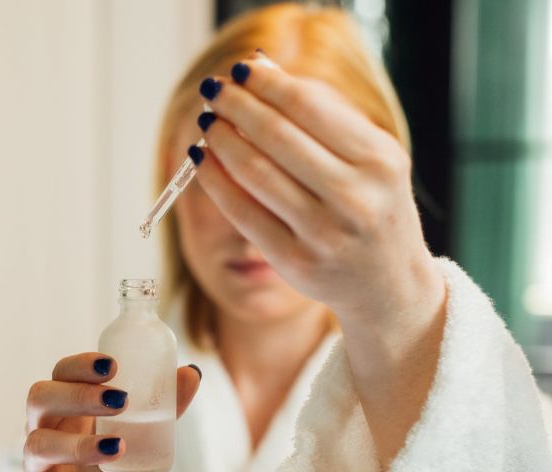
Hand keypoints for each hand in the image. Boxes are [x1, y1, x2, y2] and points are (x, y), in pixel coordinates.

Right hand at [23, 353, 200, 471]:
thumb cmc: (127, 471)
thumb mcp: (151, 439)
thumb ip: (167, 407)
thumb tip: (192, 372)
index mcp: (68, 407)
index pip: (61, 373)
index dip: (80, 365)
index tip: (113, 365)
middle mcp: (45, 430)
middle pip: (40, 399)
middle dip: (77, 395)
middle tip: (120, 400)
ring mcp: (37, 468)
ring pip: (37, 445)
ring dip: (78, 443)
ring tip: (117, 447)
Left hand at [190, 52, 442, 326]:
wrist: (388, 284)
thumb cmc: (373, 205)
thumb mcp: (369, 157)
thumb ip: (324, 112)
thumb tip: (261, 68)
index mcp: (380, 160)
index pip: (310, 107)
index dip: (267, 85)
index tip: (241, 69)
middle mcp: (356, 198)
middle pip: (278, 137)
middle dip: (238, 107)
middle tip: (213, 91)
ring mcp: (324, 234)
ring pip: (256, 174)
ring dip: (222, 141)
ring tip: (206, 123)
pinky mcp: (295, 262)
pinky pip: (243, 213)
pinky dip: (215, 181)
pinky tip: (201, 160)